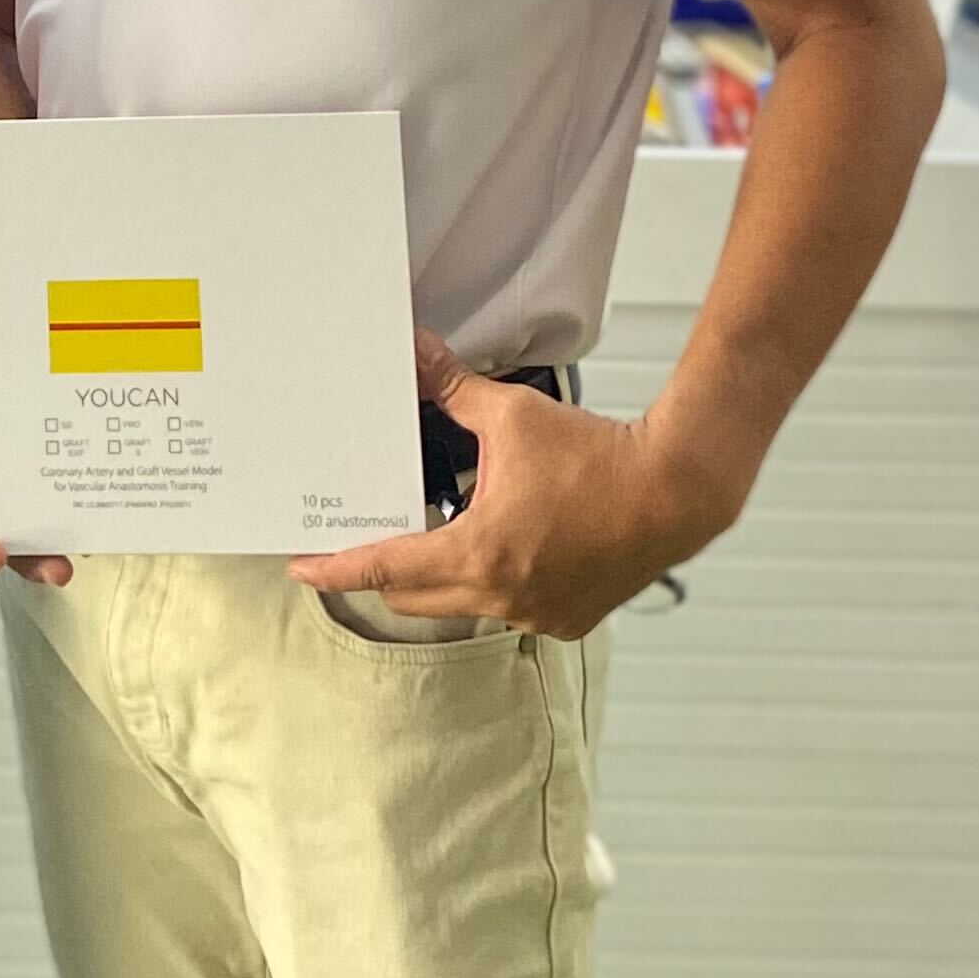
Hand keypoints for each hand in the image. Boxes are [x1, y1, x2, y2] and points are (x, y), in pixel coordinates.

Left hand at [287, 331, 743, 640]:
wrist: (676, 489)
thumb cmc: (600, 456)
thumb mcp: (513, 415)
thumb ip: (454, 391)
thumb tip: (417, 357)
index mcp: (479, 551)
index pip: (384, 568)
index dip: (336, 569)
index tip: (302, 568)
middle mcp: (501, 596)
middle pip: (412, 596)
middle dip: (385, 570)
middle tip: (370, 539)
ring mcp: (535, 614)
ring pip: (460, 605)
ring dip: (443, 576)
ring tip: (446, 532)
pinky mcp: (566, 620)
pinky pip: (507, 610)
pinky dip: (493, 584)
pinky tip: (508, 548)